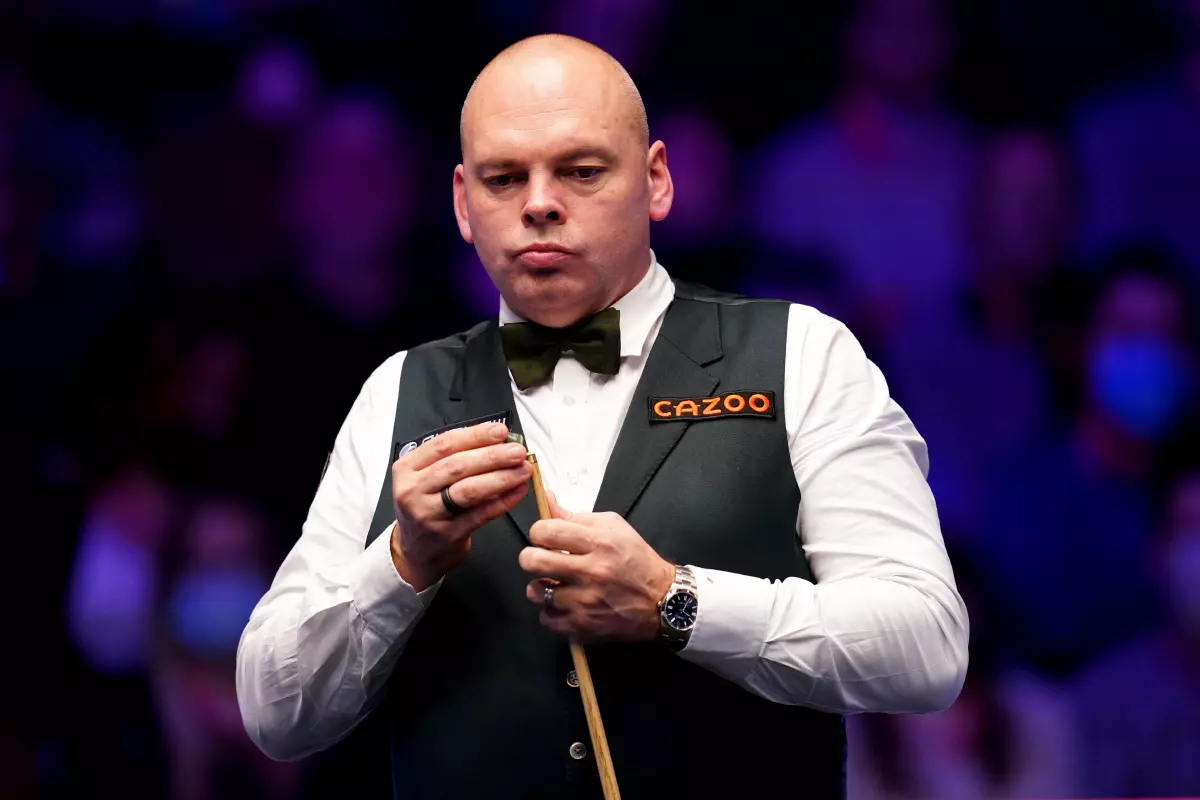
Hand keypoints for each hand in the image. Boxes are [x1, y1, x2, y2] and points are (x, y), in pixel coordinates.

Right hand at [391, 422, 530, 590]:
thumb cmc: (426, 507)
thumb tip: (496, 441)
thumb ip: (454, 458)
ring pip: (469, 490)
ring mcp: (428, 514)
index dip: (476, 435)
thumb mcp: (426, 478)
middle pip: (457, 466)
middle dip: (493, 456)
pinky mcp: (447, 534)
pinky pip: (480, 514)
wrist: (416, 551)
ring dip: (501, 477)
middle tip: (517, 451)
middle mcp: (413, 490)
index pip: (444, 444)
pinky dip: (503, 501)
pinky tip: (517, 491)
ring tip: (522, 470)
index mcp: (407, 468)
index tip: (500, 431)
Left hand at [519, 491, 674, 641]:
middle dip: (529, 557)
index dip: (538, 531)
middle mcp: (591, 571)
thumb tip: (547, 500)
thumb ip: (575, 516)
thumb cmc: (637, 560)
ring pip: (536, 591)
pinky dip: (550, 611)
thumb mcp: (613, 527)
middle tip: (538, 559)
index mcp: (599, 542)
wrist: (663, 599)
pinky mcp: (585, 625)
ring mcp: (587, 601)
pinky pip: (547, 619)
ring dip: (540, 586)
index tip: (544, 537)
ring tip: (552, 583)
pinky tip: (562, 603)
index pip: (547, 530)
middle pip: (533, 561)